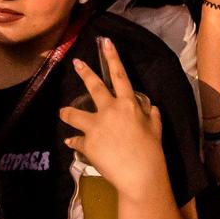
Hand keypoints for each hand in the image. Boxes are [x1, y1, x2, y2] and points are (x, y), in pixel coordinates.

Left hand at [57, 39, 170, 200]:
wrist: (139, 175)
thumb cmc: (152, 152)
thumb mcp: (156, 130)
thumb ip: (151, 116)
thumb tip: (150, 106)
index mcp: (129, 104)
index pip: (120, 75)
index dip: (112, 57)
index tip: (105, 43)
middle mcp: (110, 110)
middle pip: (94, 87)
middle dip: (84, 73)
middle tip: (76, 63)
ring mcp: (96, 126)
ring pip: (74, 113)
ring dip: (67, 112)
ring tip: (63, 112)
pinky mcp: (87, 143)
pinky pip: (76, 140)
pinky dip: (75, 142)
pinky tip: (71, 143)